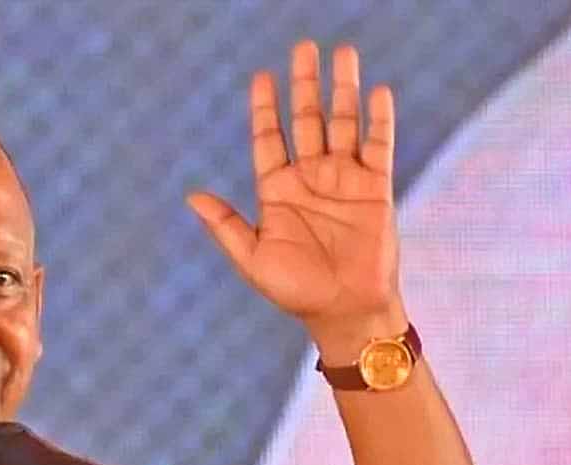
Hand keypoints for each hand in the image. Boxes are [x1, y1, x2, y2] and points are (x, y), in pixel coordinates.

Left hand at [188, 41, 405, 357]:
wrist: (345, 311)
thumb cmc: (295, 291)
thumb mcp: (252, 259)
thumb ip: (225, 225)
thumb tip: (191, 196)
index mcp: (277, 191)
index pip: (269, 138)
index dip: (265, 108)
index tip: (261, 77)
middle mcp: (310, 177)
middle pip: (306, 119)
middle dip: (304, 83)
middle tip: (303, 47)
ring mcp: (344, 180)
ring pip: (343, 122)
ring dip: (343, 88)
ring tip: (343, 52)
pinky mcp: (375, 189)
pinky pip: (378, 145)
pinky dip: (379, 119)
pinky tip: (378, 91)